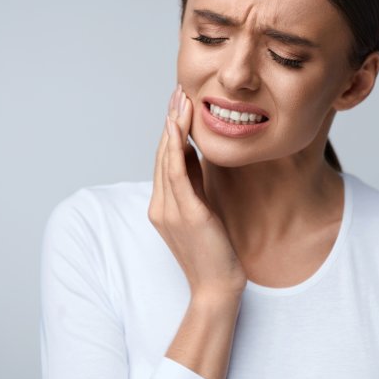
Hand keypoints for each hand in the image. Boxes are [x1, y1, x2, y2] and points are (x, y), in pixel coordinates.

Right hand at [148, 84, 246, 299]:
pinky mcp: (187, 214)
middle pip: (163, 154)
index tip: (180, 103)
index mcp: (164, 205)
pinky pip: (176, 174)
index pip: (165, 160)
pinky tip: (179, 126)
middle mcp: (161, 205)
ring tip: (181, 98)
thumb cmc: (215, 252)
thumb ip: (196, 186)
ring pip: (166, 158)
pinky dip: (175, 147)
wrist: (218, 288)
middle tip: (179, 91)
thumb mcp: (203, 211)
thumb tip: (196, 157)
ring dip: (173, 125)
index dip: (172, 130)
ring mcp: (170, 210)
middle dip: (171, 120)